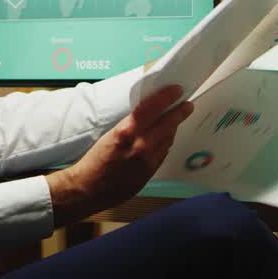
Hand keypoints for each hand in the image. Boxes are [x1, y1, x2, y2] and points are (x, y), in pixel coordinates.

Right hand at [46, 84, 194, 225]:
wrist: (89, 189)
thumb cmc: (95, 159)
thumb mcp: (111, 134)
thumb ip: (131, 125)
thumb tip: (149, 114)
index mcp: (126, 132)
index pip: (152, 108)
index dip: (167, 97)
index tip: (177, 90)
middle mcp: (140, 146)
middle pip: (167, 124)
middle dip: (179, 113)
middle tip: (187, 105)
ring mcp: (148, 161)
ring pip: (168, 139)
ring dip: (173, 128)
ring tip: (176, 119)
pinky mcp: (150, 173)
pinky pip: (163, 153)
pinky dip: (165, 143)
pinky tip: (165, 138)